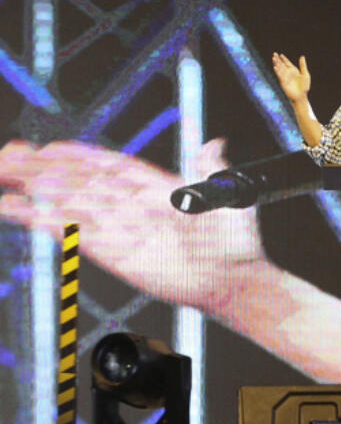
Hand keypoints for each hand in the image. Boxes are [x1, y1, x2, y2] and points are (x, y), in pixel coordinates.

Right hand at [0, 138, 265, 314]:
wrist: (235, 281)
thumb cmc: (235, 242)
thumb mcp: (226, 197)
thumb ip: (210, 170)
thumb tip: (215, 142)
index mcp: (157, 188)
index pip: (110, 166)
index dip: (78, 156)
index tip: (48, 147)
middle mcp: (134, 206)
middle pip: (81, 182)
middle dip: (44, 169)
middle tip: (7, 156)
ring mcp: (122, 229)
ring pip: (71, 205)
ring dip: (37, 191)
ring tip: (4, 176)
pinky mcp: (115, 255)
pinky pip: (78, 235)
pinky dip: (50, 223)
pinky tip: (24, 212)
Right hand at [271, 52, 310, 102]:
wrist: (301, 96)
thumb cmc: (304, 86)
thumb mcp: (305, 74)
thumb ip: (303, 65)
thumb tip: (302, 56)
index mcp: (294, 71)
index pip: (287, 63)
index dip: (284, 59)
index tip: (280, 54)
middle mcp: (288, 73)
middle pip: (282, 65)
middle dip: (278, 60)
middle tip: (274, 54)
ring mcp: (285, 78)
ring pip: (280, 69)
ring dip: (276, 64)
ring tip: (273, 58)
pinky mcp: (283, 82)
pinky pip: (280, 76)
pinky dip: (277, 71)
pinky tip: (275, 67)